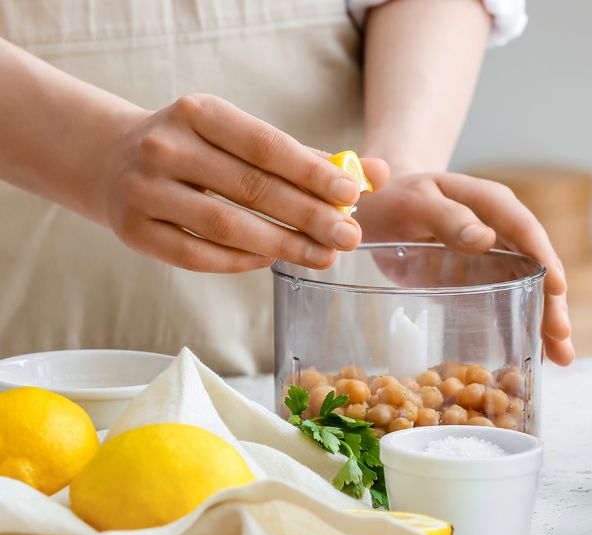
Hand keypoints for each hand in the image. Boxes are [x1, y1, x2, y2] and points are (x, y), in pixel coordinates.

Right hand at [93, 93, 389, 271]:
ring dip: (282, 245)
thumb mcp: (240, 137)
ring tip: (322, 256)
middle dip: (308, 216)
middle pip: (251, 189)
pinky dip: (240, 261)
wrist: (112, 160)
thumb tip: (376, 175)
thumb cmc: (196, 149)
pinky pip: (197, 255)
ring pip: (226, 227)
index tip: (353, 195)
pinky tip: (271, 261)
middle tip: (348, 238)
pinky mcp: (134, 231)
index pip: (266, 145)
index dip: (312, 173)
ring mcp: (145, 191)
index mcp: (199, 112)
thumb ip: (306, 157)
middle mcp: (166, 147)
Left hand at [355, 172, 573, 365]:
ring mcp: (495, 256)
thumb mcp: (412, 203)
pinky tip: (534, 355)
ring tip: (561, 358)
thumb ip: (446, 218)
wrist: (379, 210)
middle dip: (552, 302)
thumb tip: (485, 240)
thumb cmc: (392, 200)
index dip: (544, 259)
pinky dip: (520, 327)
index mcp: (489, 202)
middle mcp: (501, 229)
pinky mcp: (483, 279)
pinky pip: (508, 302)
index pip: (525, 230)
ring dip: (545, 322)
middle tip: (561, 338)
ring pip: (529, 289)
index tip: (557, 289)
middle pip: (536, 266)